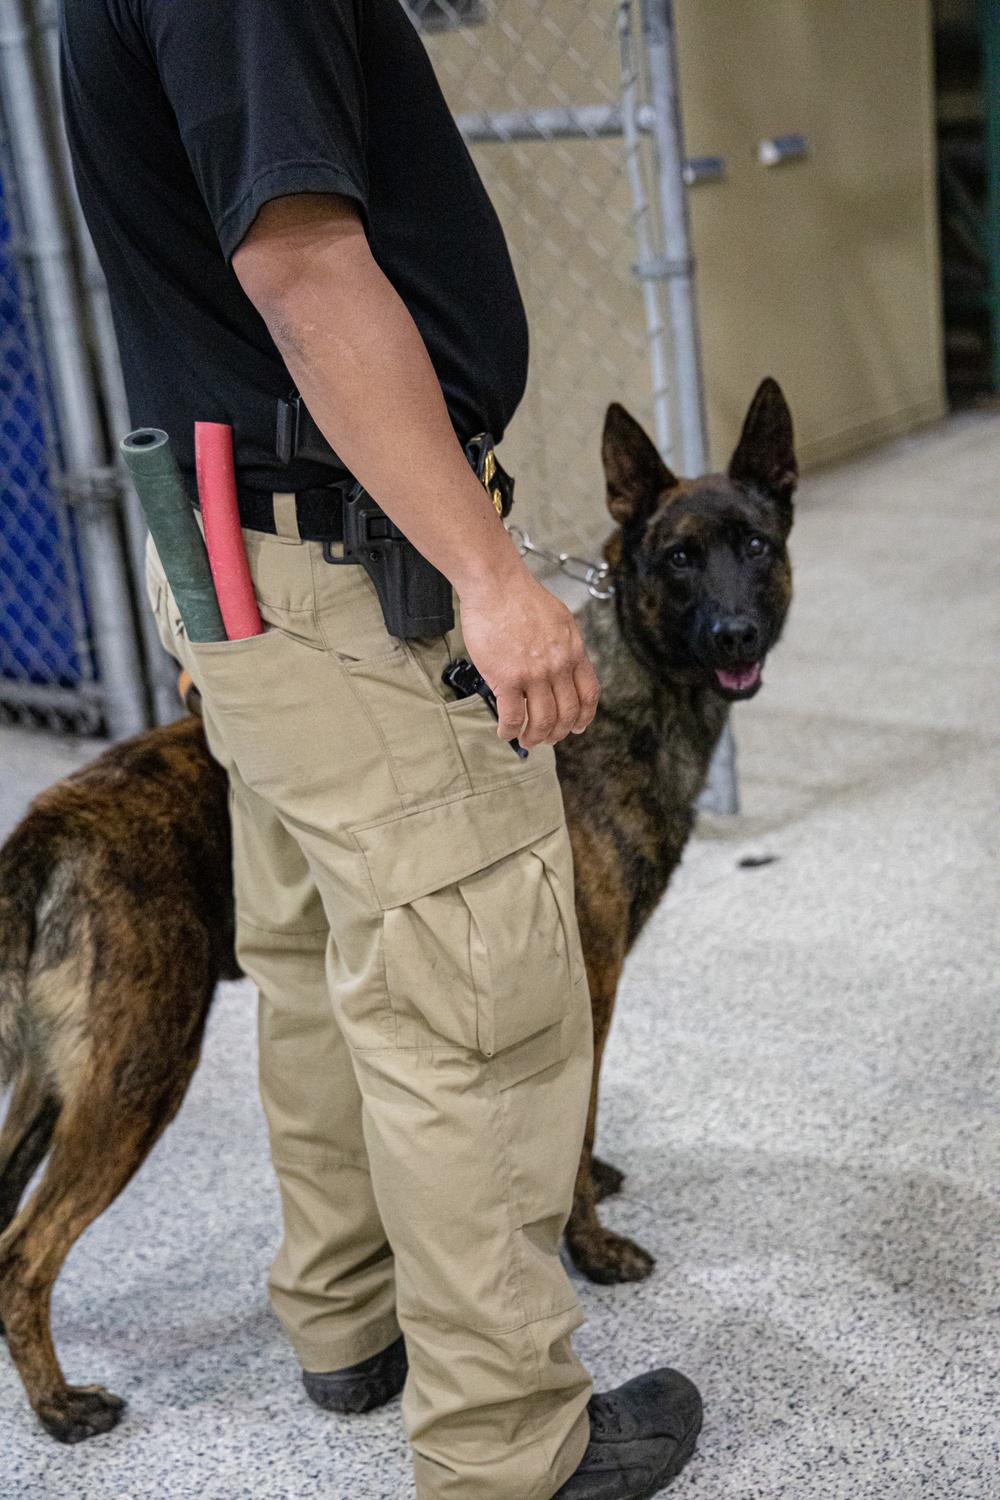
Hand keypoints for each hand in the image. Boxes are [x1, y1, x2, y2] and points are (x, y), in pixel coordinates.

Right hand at [458, 566, 599, 748]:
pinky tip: (504, 731)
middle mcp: (558, 666)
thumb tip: (566, 665)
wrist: (497, 584)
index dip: (584, 717)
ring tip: (526, 740)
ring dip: (534, 737)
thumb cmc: (521, 597)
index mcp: (574, 652)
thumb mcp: (560, 620)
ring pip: (542, 721)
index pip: (588, 695)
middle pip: (566, 714)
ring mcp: (533, 674)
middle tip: (546, 738)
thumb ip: (566, 646)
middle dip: (557, 733)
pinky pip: (513, 716)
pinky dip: (509, 730)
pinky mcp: (506, 678)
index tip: (577, 727)